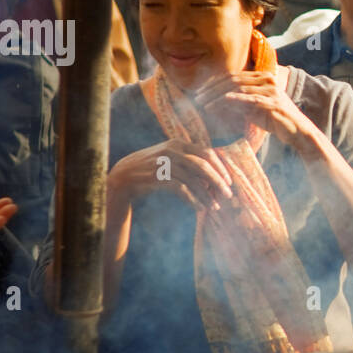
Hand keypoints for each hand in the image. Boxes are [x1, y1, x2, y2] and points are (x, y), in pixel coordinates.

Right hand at [108, 139, 235, 212]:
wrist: (123, 176)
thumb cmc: (151, 168)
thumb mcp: (169, 157)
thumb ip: (189, 161)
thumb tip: (214, 177)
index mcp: (178, 143)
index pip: (207, 153)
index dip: (220, 168)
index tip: (228, 182)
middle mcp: (172, 150)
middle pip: (203, 166)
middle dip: (218, 182)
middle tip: (228, 196)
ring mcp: (164, 164)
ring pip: (194, 180)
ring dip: (207, 196)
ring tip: (215, 207)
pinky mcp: (157, 178)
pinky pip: (182, 190)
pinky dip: (193, 200)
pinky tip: (200, 208)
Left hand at [192, 69, 317, 152]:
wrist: (298, 131)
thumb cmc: (276, 121)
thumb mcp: (254, 108)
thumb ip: (239, 102)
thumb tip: (217, 101)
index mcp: (262, 77)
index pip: (233, 75)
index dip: (214, 82)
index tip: (199, 91)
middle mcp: (267, 80)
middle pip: (233, 80)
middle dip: (212, 88)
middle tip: (197, 97)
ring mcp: (271, 90)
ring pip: (238, 88)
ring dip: (218, 96)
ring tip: (204, 103)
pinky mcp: (273, 103)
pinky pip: (250, 99)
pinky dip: (235, 100)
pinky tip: (222, 102)